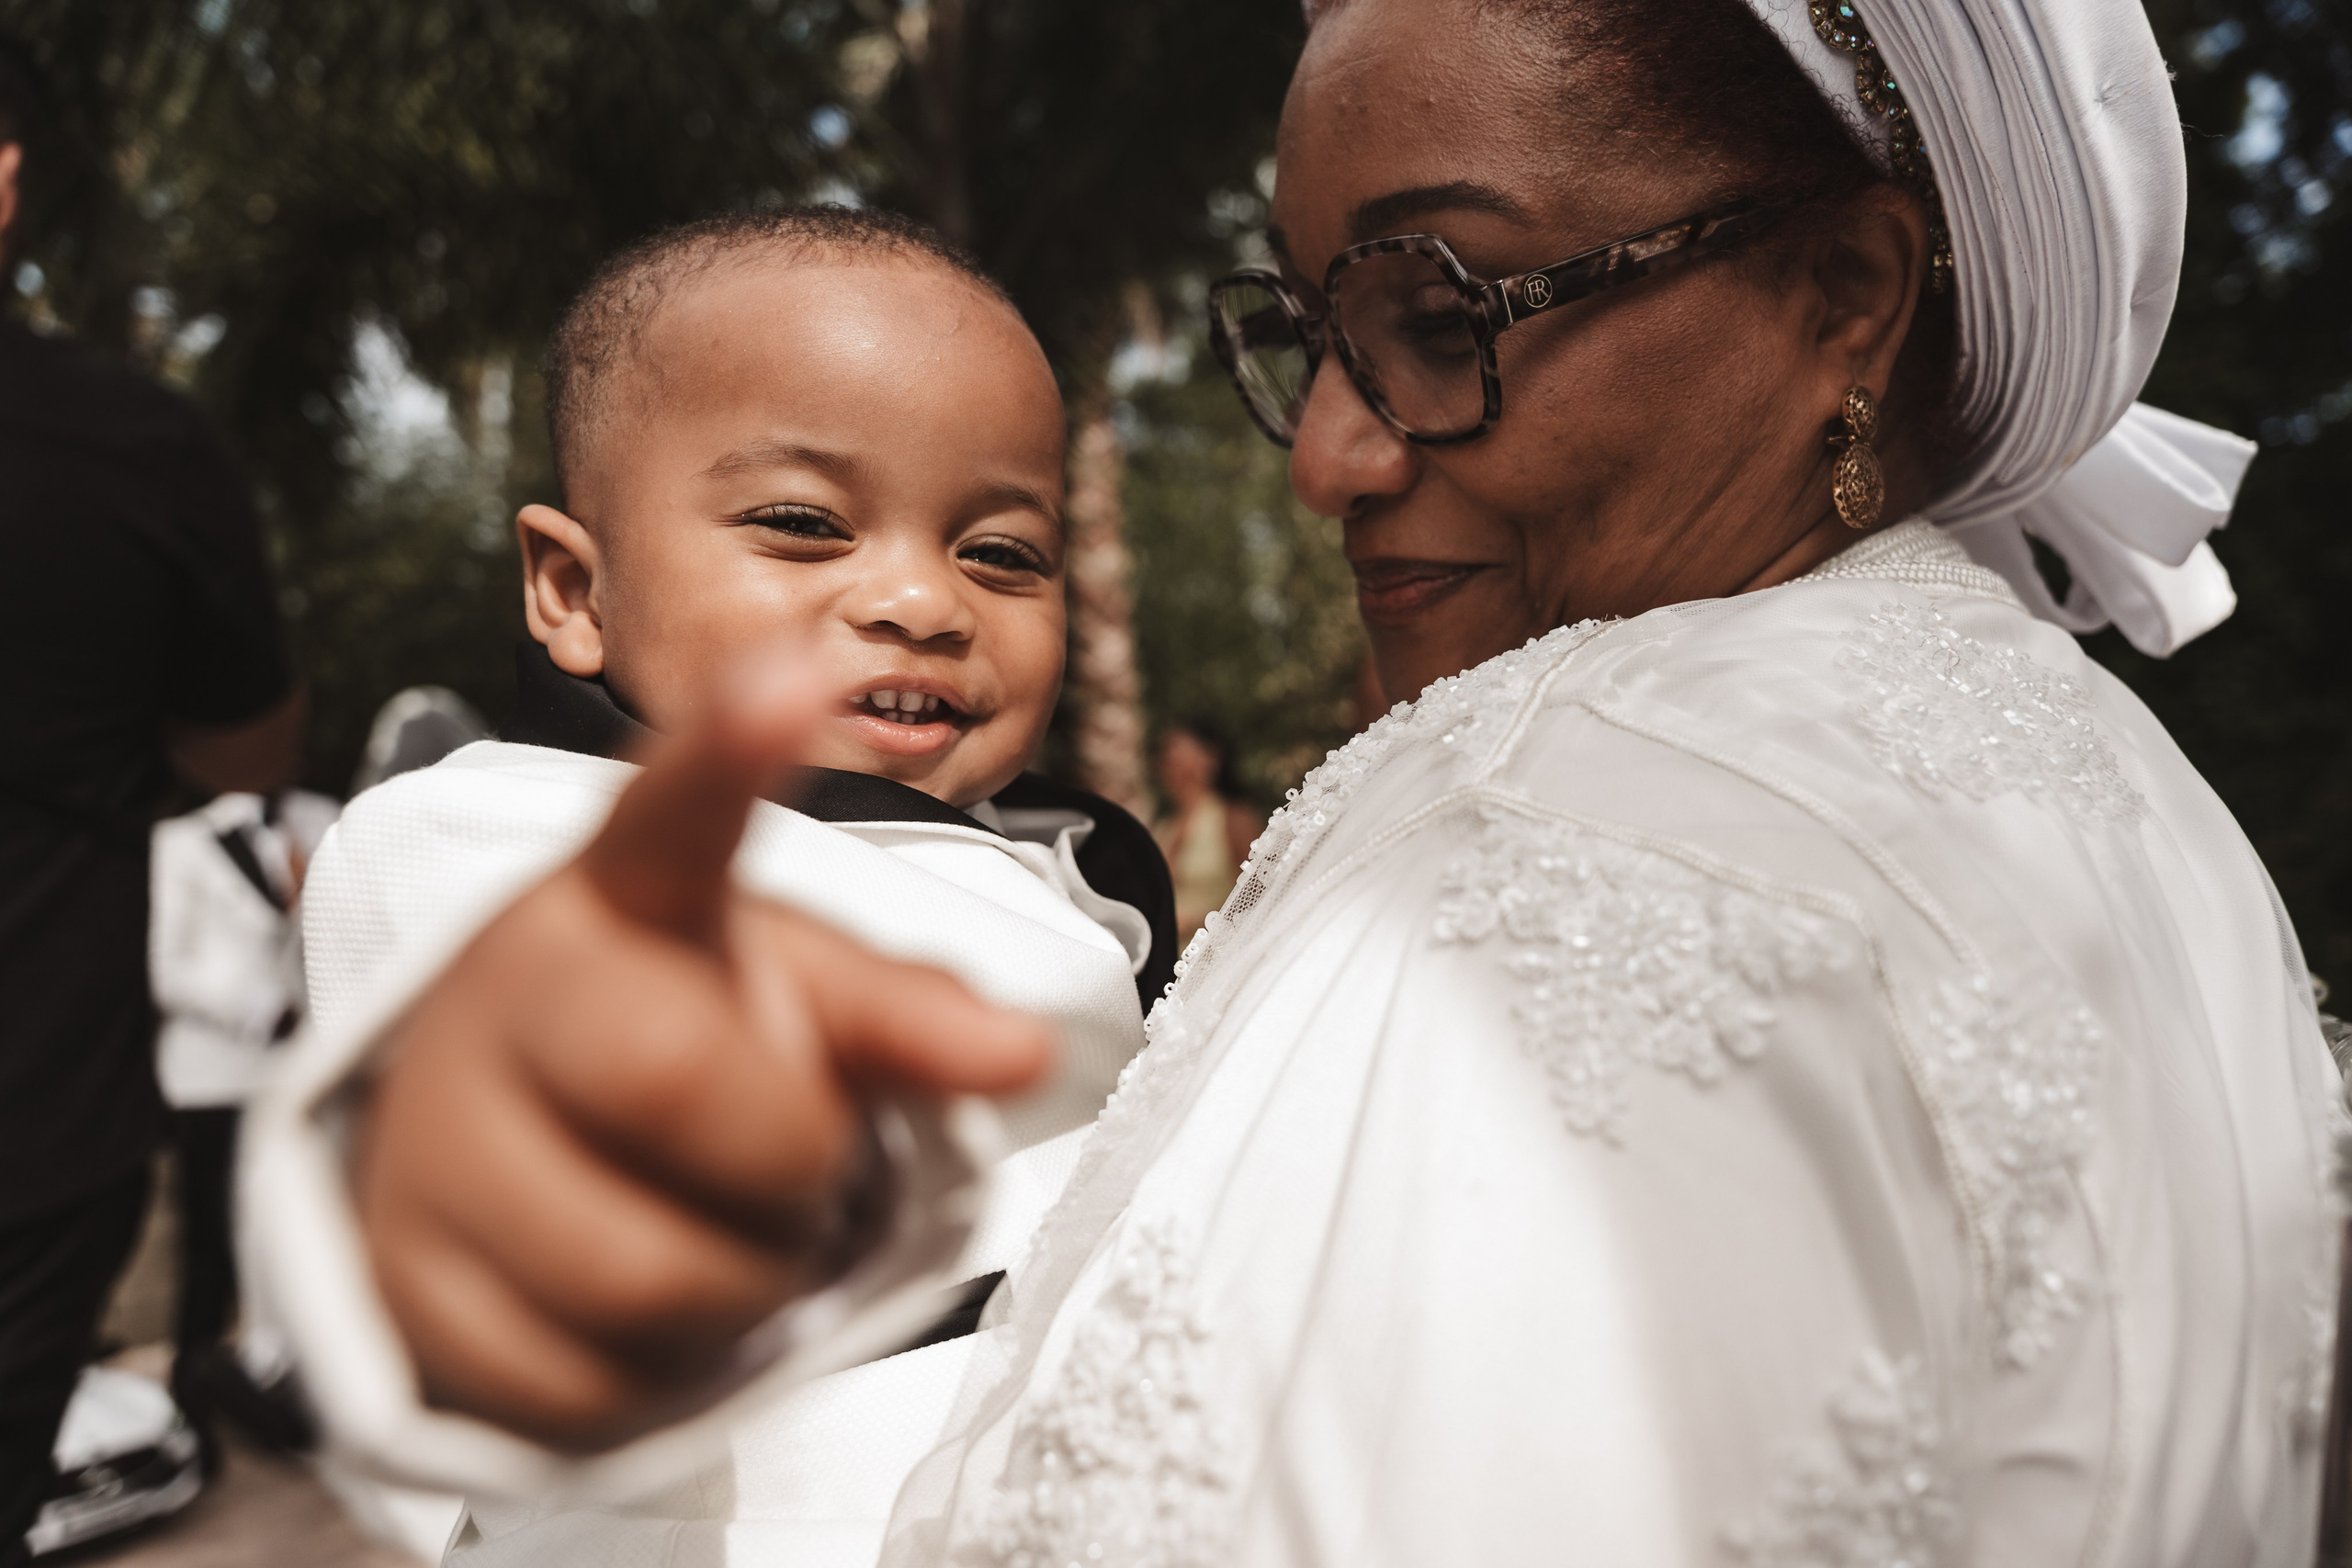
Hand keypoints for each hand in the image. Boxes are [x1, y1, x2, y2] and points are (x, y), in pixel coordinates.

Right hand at [354, 651, 1050, 1450]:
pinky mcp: (403, 1295)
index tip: (791, 672)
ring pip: (645, 1270)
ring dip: (741, 1280)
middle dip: (785, 1148)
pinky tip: (647, 1307)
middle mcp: (504, 999)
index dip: (726, 755)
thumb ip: (902, 1013)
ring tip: (723, 1228)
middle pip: (677, 1076)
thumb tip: (1022, 1053)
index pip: (667, 820)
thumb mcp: (787, 1003)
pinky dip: (664, 1372)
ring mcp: (432, 1148)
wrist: (495, 1166)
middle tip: (790, 1148)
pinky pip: (588, 1384)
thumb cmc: (671, 1050)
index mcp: (615, 901)